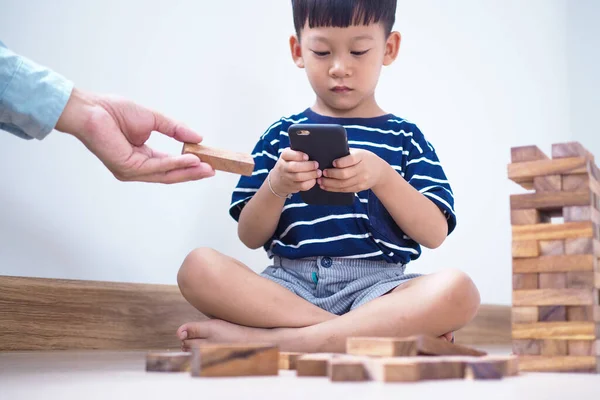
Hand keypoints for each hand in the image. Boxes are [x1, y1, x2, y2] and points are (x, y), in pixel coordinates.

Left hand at [55, 88, 214, 183]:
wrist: (92, 109)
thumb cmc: (114, 111)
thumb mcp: (154, 119)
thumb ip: (176, 130)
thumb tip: (197, 137)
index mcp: (141, 157)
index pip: (169, 165)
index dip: (189, 165)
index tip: (207, 162)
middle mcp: (136, 168)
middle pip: (170, 174)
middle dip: (192, 173)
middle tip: (212, 170)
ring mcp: (131, 171)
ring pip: (165, 174)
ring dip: (187, 170)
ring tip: (205, 166)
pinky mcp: (127, 168)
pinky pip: (156, 168)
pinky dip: (175, 163)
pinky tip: (189, 160)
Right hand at [269, 148, 320, 195]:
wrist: (278, 179)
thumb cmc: (289, 163)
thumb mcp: (289, 156)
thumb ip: (297, 152)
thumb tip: (313, 149)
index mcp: (284, 157)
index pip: (287, 154)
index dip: (298, 155)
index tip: (307, 157)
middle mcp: (283, 167)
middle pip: (294, 167)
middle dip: (307, 166)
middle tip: (316, 165)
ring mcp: (287, 178)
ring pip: (298, 177)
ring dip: (310, 175)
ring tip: (318, 172)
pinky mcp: (292, 186)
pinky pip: (302, 186)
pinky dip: (310, 183)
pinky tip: (315, 179)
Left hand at [318, 149, 387, 191]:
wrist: (380, 172)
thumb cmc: (365, 159)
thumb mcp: (359, 152)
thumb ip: (346, 153)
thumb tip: (328, 152)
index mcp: (361, 157)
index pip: (351, 160)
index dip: (340, 162)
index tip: (332, 162)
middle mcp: (362, 169)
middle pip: (345, 174)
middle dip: (331, 174)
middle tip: (322, 173)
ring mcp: (362, 180)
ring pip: (343, 184)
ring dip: (330, 184)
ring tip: (320, 182)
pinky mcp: (359, 188)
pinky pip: (345, 190)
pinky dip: (334, 189)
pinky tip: (326, 187)